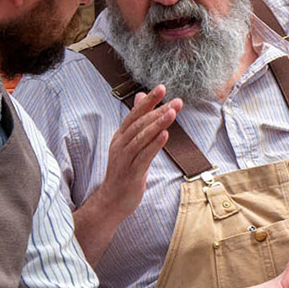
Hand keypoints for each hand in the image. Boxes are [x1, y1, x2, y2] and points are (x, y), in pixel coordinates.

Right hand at [96, 86, 180, 221]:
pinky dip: (154, 145)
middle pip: (139, 123)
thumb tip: (142, 98)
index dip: (148, 101)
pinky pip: (143, 157)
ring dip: (157, 124)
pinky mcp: (131, 173)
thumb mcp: (130, 145)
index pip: (134, 114)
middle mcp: (120, 145)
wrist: (112, 200)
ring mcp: (125, 159)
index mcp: (120, 136)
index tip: (162, 87)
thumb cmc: (125, 171)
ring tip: (172, 113)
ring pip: (141, 138)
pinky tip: (165, 135)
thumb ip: (138, 123)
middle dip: (158, 110)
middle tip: (176, 101)